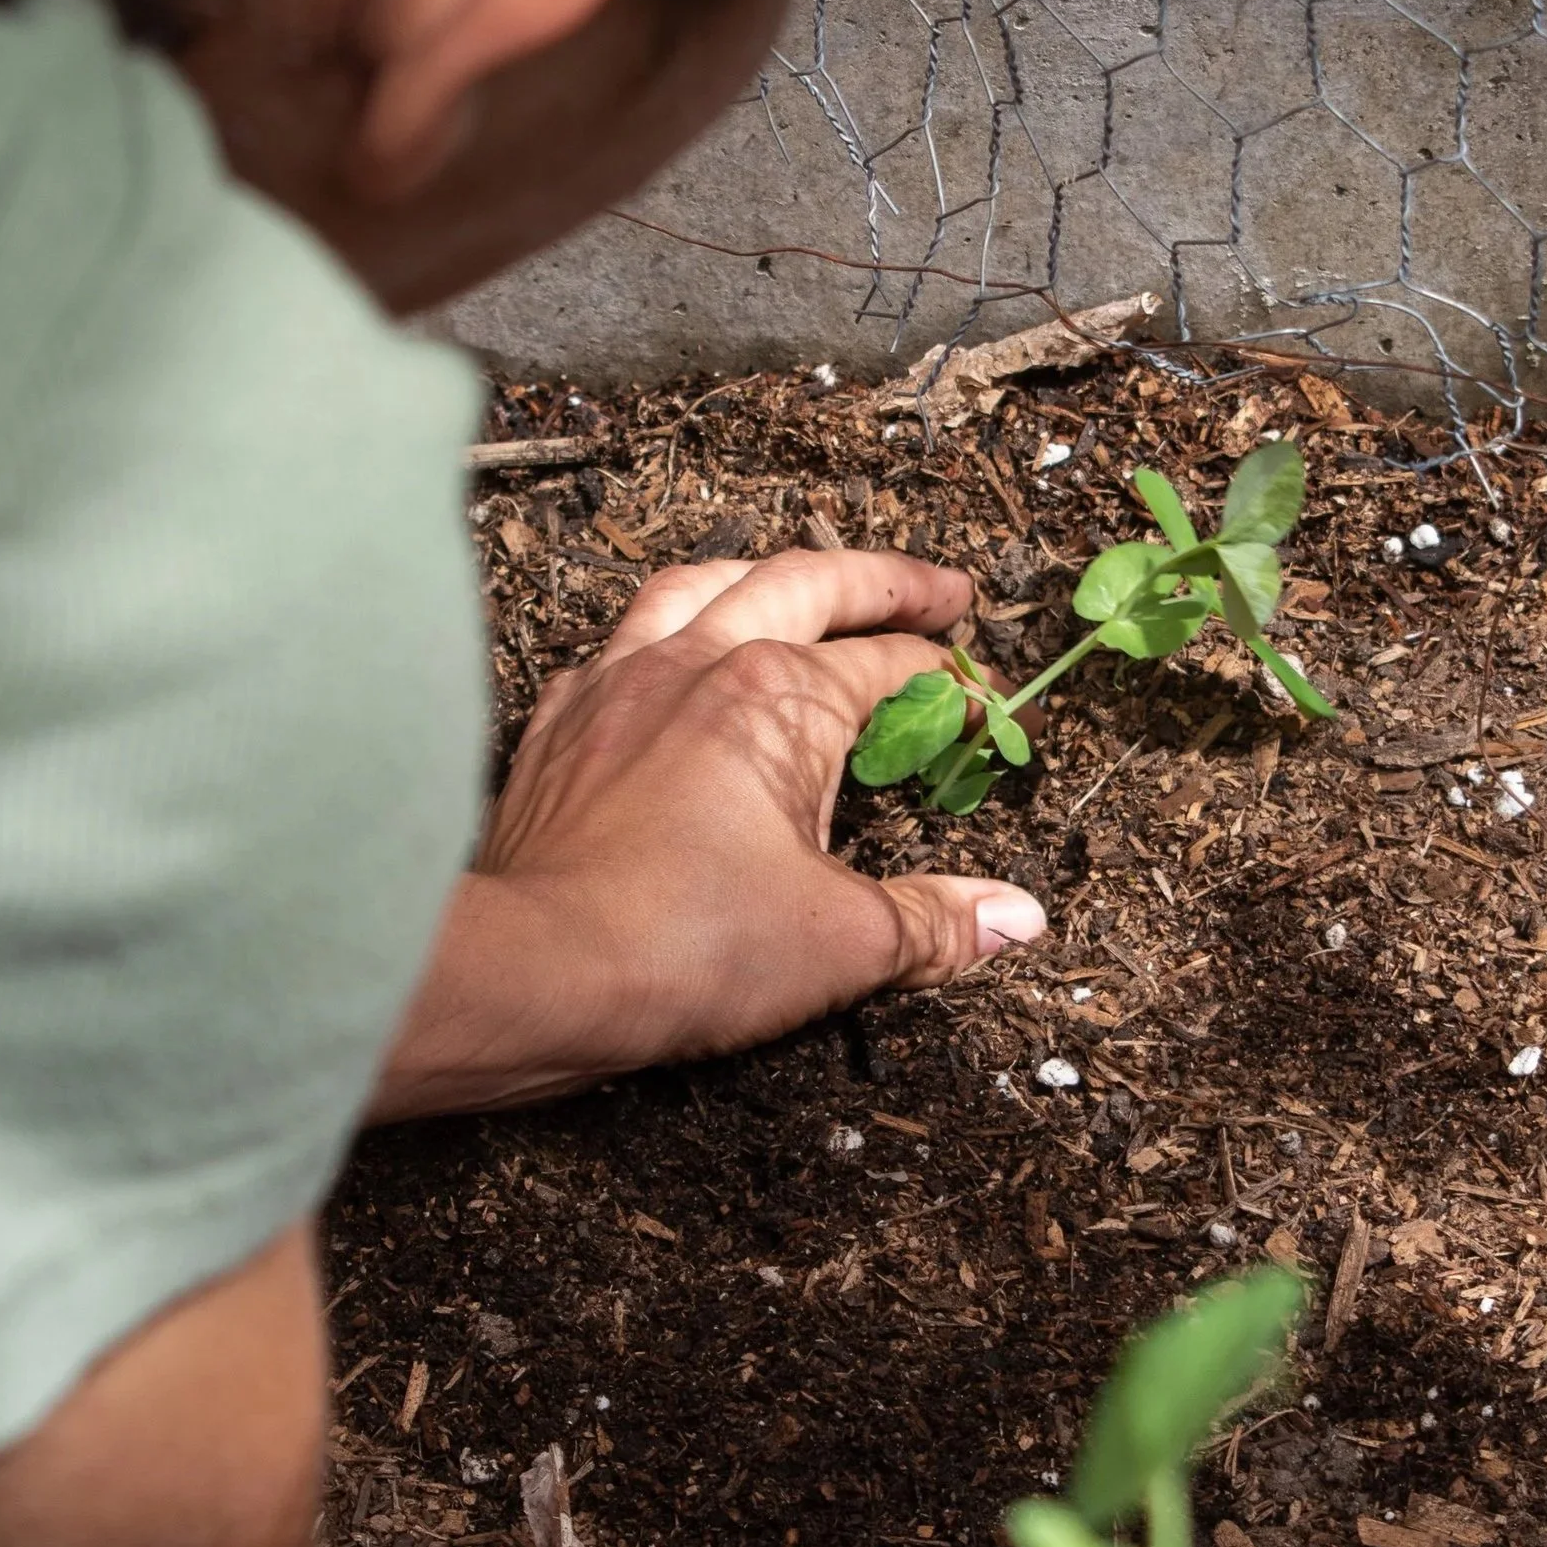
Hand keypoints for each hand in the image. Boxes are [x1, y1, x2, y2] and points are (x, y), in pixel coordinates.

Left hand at [378, 551, 1048, 1116]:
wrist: (530, 968)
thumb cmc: (682, 945)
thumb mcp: (842, 942)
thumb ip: (934, 921)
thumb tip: (1016, 918)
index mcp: (781, 697)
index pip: (895, 666)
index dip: (957, 687)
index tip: (991, 713)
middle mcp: (699, 661)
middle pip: (808, 584)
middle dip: (884, 582)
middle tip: (937, 592)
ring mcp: (620, 681)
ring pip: (702, 586)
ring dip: (766, 577)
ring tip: (803, 586)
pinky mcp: (560, 722)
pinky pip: (620, 643)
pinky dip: (664, 634)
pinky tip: (674, 661)